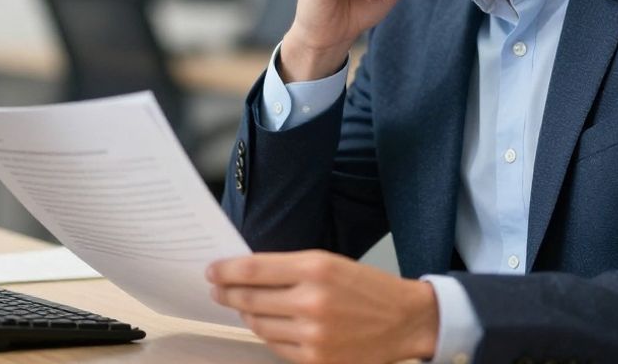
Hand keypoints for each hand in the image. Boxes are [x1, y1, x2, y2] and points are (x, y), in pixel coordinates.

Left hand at [208, 250, 438, 363]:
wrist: (404, 321)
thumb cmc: (367, 288)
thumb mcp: (330, 263)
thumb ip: (289, 267)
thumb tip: (245, 273)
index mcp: (316, 268)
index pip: (254, 270)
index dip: (226, 271)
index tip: (212, 271)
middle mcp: (312, 301)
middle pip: (250, 299)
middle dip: (228, 293)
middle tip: (217, 289)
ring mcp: (314, 335)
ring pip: (259, 325)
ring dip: (246, 315)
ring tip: (243, 306)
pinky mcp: (317, 360)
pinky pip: (276, 346)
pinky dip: (268, 334)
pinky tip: (267, 324)